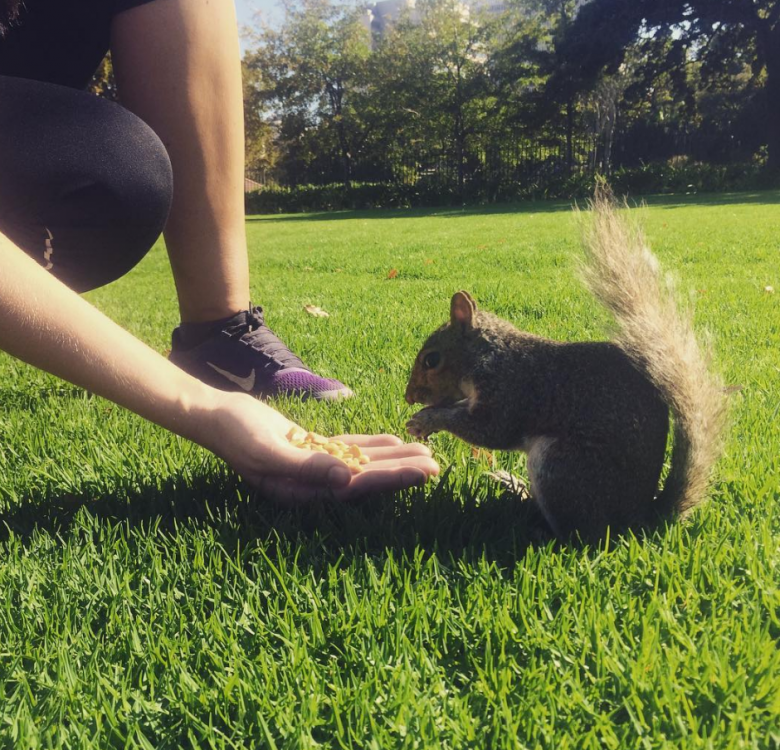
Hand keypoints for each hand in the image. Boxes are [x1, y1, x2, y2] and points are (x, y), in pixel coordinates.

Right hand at [202, 392, 439, 503]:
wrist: (216, 415)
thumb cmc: (236, 435)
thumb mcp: (269, 450)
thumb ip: (307, 467)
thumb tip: (346, 480)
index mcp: (305, 491)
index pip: (358, 487)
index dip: (393, 479)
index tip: (423, 473)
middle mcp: (314, 484)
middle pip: (367, 477)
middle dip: (402, 471)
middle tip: (437, 465)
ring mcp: (315, 465)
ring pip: (362, 462)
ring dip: (394, 458)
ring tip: (426, 453)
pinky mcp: (312, 447)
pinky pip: (348, 448)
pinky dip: (372, 445)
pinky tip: (394, 441)